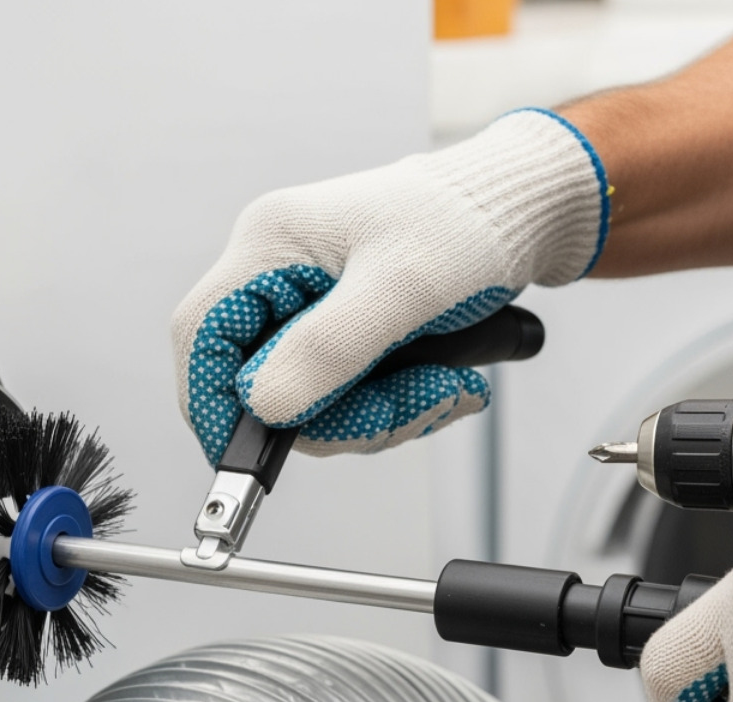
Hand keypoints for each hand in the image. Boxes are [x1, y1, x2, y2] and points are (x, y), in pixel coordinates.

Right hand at [172, 109, 606, 462]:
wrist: (528, 214)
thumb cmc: (469, 223)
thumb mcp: (403, 287)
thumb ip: (330, 347)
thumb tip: (264, 406)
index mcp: (273, 244)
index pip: (203, 334)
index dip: (216, 403)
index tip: (250, 456)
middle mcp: (285, 276)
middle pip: (268, 383)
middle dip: (343, 416)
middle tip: (412, 408)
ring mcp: (318, 306)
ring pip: (318, 402)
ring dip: (386, 414)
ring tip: (450, 388)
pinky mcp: (354, 331)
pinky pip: (356, 396)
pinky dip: (403, 404)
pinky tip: (449, 382)